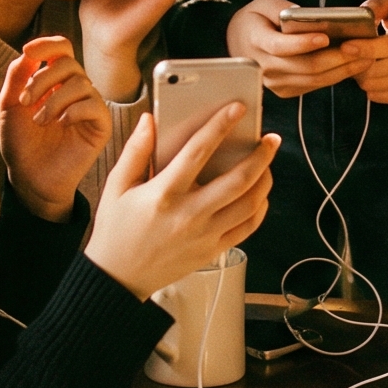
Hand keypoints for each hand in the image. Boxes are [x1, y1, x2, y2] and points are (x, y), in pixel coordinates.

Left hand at [0, 37, 110, 222]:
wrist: (29, 179)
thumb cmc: (21, 144)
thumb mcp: (9, 105)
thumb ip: (17, 76)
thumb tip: (27, 51)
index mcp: (55, 82)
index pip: (61, 50)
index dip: (47, 45)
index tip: (28, 52)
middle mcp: (75, 90)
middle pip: (68, 63)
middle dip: (43, 78)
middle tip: (26, 101)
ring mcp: (89, 106)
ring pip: (81, 83)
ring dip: (54, 99)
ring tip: (40, 121)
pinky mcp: (100, 126)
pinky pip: (94, 105)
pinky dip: (73, 110)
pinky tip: (60, 124)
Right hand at [86, 107, 277, 298]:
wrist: (118, 278)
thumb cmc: (116, 232)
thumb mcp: (116, 187)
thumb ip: (135, 151)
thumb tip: (148, 121)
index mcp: (164, 194)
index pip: (199, 150)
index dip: (221, 125)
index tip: (237, 109)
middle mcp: (189, 214)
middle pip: (238, 180)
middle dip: (261, 156)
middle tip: (271, 140)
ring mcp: (204, 235)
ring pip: (249, 204)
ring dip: (265, 180)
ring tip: (267, 165)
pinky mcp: (212, 250)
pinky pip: (246, 228)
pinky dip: (259, 209)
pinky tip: (258, 196)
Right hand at [228, 0, 375, 98]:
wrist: (239, 43)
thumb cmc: (255, 18)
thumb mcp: (264, 3)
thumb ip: (282, 8)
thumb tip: (307, 17)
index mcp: (256, 42)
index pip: (281, 46)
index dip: (303, 43)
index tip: (326, 36)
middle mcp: (265, 67)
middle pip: (306, 66)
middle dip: (338, 58)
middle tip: (362, 47)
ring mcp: (276, 83)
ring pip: (315, 79)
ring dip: (344, 69)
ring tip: (366, 56)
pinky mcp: (286, 91)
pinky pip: (315, 84)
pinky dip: (336, 76)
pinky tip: (354, 65)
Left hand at [352, 0, 387, 104]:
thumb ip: (376, 4)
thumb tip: (360, 14)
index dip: (366, 48)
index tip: (345, 46)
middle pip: (376, 71)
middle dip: (356, 63)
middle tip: (350, 55)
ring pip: (374, 86)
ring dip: (362, 75)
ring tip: (363, 62)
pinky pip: (379, 97)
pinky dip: (371, 86)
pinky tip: (375, 73)